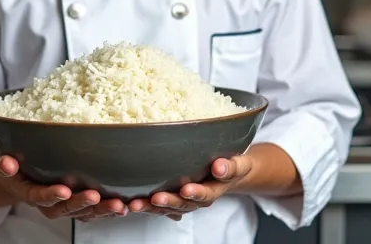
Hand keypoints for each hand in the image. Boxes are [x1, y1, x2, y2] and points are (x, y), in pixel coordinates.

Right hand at [0, 155, 126, 221]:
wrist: (19, 181)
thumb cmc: (14, 170)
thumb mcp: (4, 166)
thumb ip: (4, 166)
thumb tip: (7, 163)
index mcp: (31, 194)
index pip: (41, 197)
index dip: (52, 194)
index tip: (64, 190)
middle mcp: (50, 205)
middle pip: (66, 208)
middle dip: (81, 203)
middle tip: (94, 196)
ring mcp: (66, 207)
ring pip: (84, 213)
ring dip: (102, 210)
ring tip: (118, 206)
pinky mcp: (79, 206)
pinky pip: (94, 212)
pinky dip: (109, 210)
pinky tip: (124, 207)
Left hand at [128, 155, 253, 220]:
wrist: (229, 171)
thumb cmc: (232, 164)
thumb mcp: (238, 163)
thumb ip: (231, 166)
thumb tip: (220, 166)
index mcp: (214, 190)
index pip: (205, 193)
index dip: (196, 193)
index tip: (186, 189)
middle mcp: (198, 199)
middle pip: (182, 204)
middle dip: (168, 202)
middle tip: (156, 198)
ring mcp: (184, 200)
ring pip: (167, 207)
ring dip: (151, 207)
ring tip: (136, 204)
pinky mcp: (173, 197)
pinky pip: (158, 204)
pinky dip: (146, 205)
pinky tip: (131, 203)